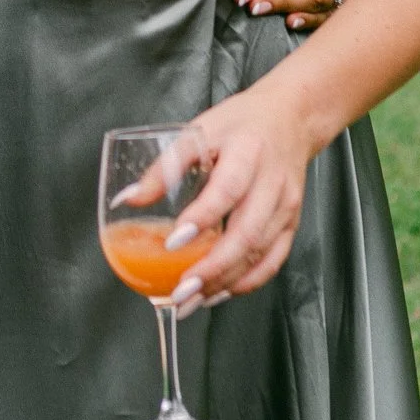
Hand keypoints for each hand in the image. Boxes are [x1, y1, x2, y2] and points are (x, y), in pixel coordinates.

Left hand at [160, 80, 312, 309]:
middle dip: (212, 269)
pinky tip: (219, 293)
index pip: (227, 190)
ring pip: (259, 254)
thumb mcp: (199, 130)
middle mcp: (272, 182)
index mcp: (248, 152)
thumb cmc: (241, 124)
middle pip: (247, 233)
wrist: (291, 119)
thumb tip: (128, 199)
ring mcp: (286, 206)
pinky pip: (272, 261)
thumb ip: (165, 166)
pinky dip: (246, 283)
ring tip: (191, 300)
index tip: (172, 242)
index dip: (202, 218)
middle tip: (180, 290)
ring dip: (224, 283)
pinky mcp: (291, 222)